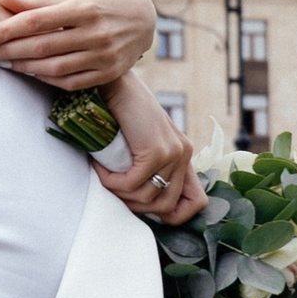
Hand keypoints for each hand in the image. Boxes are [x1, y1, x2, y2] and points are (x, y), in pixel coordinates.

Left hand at [0, 0, 157, 88]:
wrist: (146, 18)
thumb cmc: (102, 3)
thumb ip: (38, 2)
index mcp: (84, 8)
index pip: (35, 21)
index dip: (4, 31)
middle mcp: (95, 32)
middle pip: (40, 46)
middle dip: (6, 51)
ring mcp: (104, 56)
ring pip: (53, 67)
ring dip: (22, 67)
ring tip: (1, 62)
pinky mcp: (109, 73)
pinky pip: (70, 82)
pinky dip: (46, 78)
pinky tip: (29, 72)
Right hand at [95, 77, 204, 222]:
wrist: (113, 82)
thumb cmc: (119, 111)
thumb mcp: (140, 144)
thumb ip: (147, 167)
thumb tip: (137, 202)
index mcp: (183, 154)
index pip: (196, 203)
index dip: (172, 215)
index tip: (144, 205)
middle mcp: (184, 154)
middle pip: (166, 207)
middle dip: (136, 206)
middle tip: (114, 189)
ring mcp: (173, 152)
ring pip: (147, 198)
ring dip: (119, 193)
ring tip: (104, 174)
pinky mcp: (156, 150)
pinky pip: (132, 183)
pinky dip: (111, 181)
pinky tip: (99, 165)